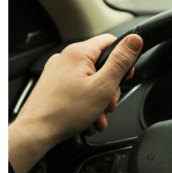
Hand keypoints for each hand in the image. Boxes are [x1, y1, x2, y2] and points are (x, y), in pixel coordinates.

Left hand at [15, 34, 142, 145]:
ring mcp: (58, 71)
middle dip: (110, 87)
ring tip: (95, 114)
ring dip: (99, 99)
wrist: (36, 132)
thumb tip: (135, 40)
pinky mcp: (54, 84)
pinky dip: (87, 101)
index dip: (124, 59)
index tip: (125, 77)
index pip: (111, 41)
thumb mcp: (103, 86)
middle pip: (102, 64)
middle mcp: (66, 58)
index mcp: (78, 52)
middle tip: (107, 103)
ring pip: (92, 79)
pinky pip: (79, 88)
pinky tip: (87, 115)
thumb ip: (121, 61)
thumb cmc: (64, 112)